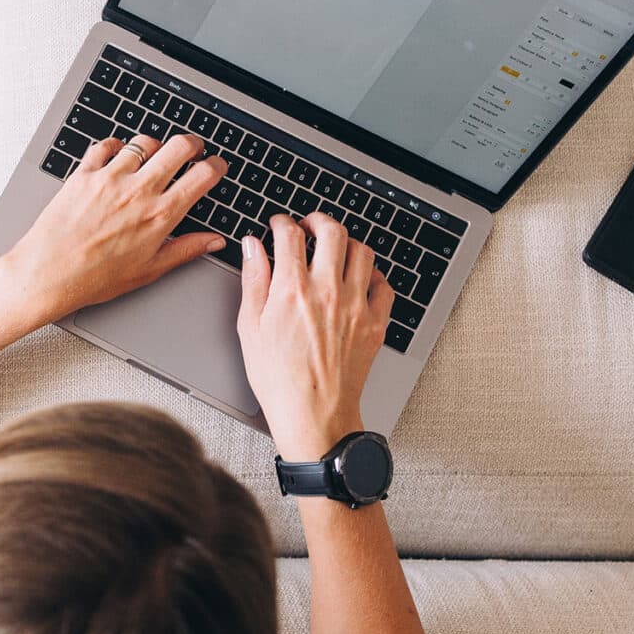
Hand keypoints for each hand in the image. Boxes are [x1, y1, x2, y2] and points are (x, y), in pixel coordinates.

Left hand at [0, 132, 225, 330]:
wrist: (48, 273)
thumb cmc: (94, 278)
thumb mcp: (149, 270)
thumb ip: (185, 250)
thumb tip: (214, 241)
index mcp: (159, 216)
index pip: (202, 176)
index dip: (216, 165)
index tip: (216, 166)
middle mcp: (138, 192)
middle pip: (179, 147)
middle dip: (192, 144)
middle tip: (191, 150)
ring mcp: (109, 179)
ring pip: (144, 142)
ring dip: (154, 146)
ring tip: (152, 157)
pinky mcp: (83, 174)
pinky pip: (105, 145)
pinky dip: (115, 146)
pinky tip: (116, 156)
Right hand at [235, 211, 390, 459]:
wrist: (313, 412)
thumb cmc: (278, 377)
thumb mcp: (250, 327)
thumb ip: (253, 280)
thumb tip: (252, 247)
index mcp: (292, 289)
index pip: (290, 235)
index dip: (282, 222)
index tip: (278, 224)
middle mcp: (327, 290)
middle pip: (331, 232)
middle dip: (318, 220)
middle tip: (309, 225)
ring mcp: (356, 305)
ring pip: (362, 251)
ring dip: (347, 242)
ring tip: (335, 248)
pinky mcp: (375, 323)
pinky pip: (384, 285)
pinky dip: (373, 274)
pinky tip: (361, 277)